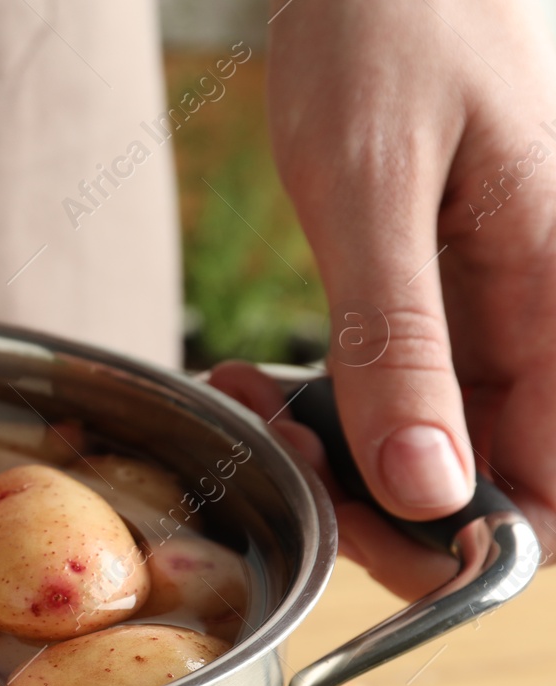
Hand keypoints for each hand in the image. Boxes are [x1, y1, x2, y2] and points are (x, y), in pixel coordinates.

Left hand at [214, 0, 555, 598]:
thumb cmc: (389, 33)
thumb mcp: (373, 192)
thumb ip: (404, 346)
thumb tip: (431, 491)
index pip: (555, 491)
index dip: (470, 543)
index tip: (363, 521)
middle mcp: (541, 324)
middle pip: (492, 488)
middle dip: (379, 505)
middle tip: (282, 448)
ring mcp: (492, 320)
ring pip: (433, 452)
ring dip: (334, 457)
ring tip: (251, 401)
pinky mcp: (438, 308)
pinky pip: (394, 394)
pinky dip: (320, 405)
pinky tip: (252, 375)